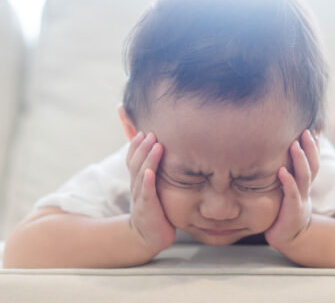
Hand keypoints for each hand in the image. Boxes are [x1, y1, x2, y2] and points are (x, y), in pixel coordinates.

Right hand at [126, 131, 175, 252]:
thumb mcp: (153, 190)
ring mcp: (141, 197)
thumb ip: (155, 174)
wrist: (148, 238)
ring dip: (148, 159)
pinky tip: (150, 172)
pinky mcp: (148, 209)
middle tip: (151, 133)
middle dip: (143, 147)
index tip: (143, 132)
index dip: (136, 146)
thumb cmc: (155, 211)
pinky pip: (146, 194)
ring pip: (141, 174)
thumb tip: (166, 155)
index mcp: (138, 181)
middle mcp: (137, 187)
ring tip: (155, 145)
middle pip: (136, 163)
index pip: (133, 160)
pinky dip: (147, 182)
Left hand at [264, 129, 319, 250]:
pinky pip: (291, 194)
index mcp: (304, 183)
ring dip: (300, 160)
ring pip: (304, 177)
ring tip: (294, 144)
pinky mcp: (292, 211)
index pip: (313, 161)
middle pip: (313, 165)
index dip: (315, 146)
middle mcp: (305, 189)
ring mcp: (300, 200)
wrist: (286, 237)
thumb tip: (276, 152)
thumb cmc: (283, 209)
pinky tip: (282, 171)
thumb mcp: (287, 189)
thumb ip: (286, 172)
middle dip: (311, 148)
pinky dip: (288, 182)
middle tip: (306, 131)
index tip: (313, 129)